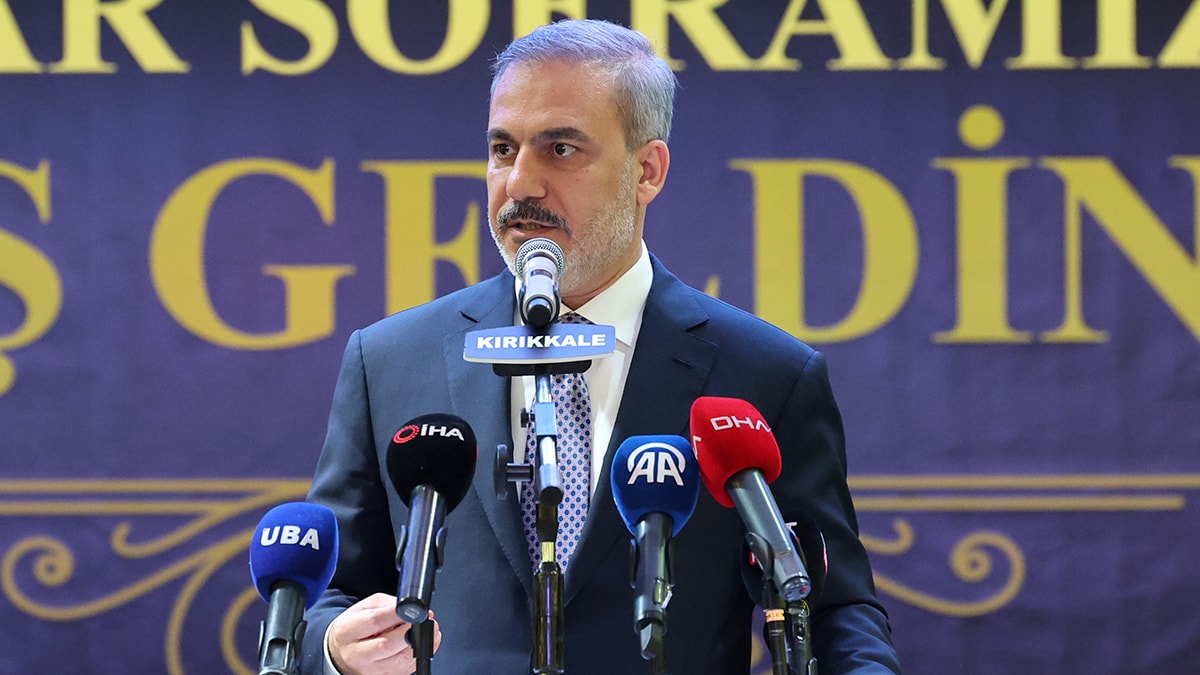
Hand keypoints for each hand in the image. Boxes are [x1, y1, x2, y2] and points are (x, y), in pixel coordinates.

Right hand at [327, 593, 441, 673]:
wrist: (341, 653)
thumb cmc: (354, 628)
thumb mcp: (364, 607)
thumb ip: (387, 605)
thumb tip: (410, 609)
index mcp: (348, 631)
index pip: (374, 622)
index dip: (396, 614)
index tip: (412, 609)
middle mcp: (356, 654)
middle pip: (387, 645)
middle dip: (410, 632)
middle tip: (425, 620)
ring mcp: (369, 670)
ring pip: (398, 661)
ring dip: (419, 645)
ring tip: (430, 631)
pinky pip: (404, 670)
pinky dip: (417, 656)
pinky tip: (423, 643)